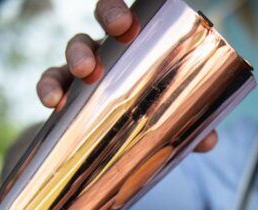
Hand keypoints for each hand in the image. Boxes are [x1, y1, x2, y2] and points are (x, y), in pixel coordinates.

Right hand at [34, 0, 216, 152]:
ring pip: (76, 46)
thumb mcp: (167, 120)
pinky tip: (51, 101)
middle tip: (122, 28)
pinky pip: (50, 81)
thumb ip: (190, 126)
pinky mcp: (62, 91)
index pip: (137, 15)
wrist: (100, 148)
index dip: (129, 10)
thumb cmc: (141, 119)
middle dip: (110, 14)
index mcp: (141, 47)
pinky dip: (48, 88)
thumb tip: (209, 142)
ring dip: (78, 54)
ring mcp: (84, 67)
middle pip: (105, 16)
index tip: (133, 21)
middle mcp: (111, 49)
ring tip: (85, 71)